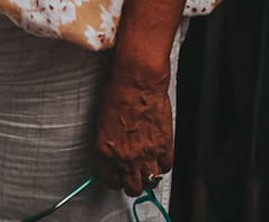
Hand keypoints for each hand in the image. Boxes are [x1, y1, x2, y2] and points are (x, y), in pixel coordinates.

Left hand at [94, 60, 174, 195]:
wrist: (136, 82)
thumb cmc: (117, 93)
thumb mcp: (102, 123)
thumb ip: (109, 144)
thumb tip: (113, 152)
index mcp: (105, 152)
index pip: (111, 181)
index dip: (116, 179)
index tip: (118, 177)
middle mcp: (125, 157)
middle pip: (132, 187)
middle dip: (133, 184)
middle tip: (134, 177)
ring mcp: (146, 154)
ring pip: (150, 181)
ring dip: (149, 177)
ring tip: (148, 170)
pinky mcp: (164, 147)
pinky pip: (166, 167)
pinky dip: (163, 165)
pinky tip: (160, 159)